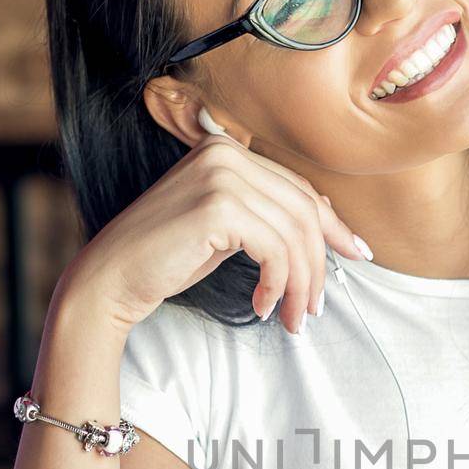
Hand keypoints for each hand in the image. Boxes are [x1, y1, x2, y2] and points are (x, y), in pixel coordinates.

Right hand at [59, 132, 370, 337]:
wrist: (111, 279)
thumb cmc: (166, 259)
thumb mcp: (226, 230)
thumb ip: (266, 216)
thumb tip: (327, 223)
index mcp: (227, 151)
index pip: (298, 188)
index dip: (333, 225)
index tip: (357, 255)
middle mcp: (225, 154)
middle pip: (303, 210)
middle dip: (319, 264)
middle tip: (315, 308)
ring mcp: (221, 176)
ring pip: (295, 234)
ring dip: (301, 284)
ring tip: (292, 318)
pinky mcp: (218, 207)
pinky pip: (275, 251)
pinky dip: (278, 285)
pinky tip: (263, 307)